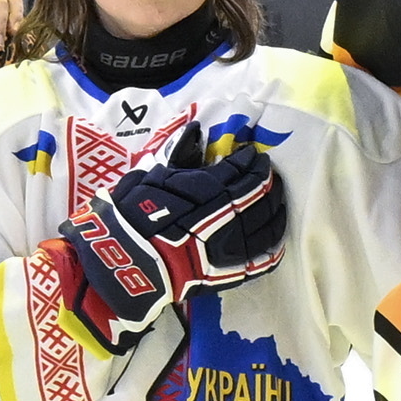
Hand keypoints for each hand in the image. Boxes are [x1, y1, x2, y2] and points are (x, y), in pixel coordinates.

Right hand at [62, 125, 287, 350]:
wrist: (125, 261)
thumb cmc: (132, 215)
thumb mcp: (151, 176)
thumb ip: (179, 155)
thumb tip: (195, 129)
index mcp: (208, 189)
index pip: (241, 169)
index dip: (250, 160)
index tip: (252, 155)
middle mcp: (228, 215)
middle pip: (260, 194)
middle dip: (268, 182)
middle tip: (268, 174)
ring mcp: (233, 245)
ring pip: (268, 224)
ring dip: (276, 209)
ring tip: (275, 200)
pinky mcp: (232, 270)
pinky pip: (263, 256)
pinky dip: (274, 243)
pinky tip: (275, 234)